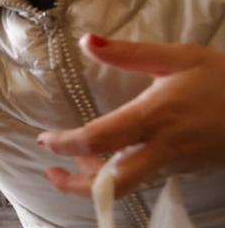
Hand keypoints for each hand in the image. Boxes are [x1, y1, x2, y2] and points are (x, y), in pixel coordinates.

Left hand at [37, 35, 224, 195]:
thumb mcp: (180, 58)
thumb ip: (129, 53)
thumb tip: (85, 41)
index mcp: (155, 117)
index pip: (99, 139)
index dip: (65, 144)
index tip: (44, 139)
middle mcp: (163, 148)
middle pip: (111, 184)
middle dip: (75, 186)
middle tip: (50, 173)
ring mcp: (175, 165)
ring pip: (126, 185)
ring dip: (95, 179)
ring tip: (75, 160)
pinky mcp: (184, 172)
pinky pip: (143, 179)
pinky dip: (118, 174)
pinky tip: (107, 159)